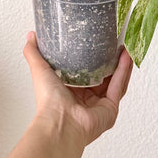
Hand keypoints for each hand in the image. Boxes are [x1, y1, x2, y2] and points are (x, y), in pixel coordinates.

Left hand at [23, 31, 132, 148]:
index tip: (99, 41)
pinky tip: (126, 57)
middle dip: (112, 59)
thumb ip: (34, 52)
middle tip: (116, 42)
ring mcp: (101, 105)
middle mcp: (88, 99)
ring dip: (121, 64)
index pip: (87, 71)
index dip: (94, 57)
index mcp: (72, 92)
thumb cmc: (48, 101)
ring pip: (115, 81)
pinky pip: (119, 87)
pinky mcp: (111, 109)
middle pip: (105, 76)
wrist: (59, 122)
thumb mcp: (40, 70)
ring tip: (125, 46)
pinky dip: (123, 71)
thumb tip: (31, 35)